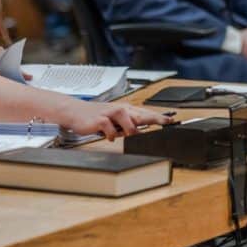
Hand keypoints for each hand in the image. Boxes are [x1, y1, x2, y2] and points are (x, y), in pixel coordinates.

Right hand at [56, 100, 173, 141]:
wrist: (74, 112)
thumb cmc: (96, 116)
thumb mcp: (114, 120)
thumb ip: (128, 126)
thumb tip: (143, 133)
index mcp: (125, 109)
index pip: (145, 113)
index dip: (159, 117)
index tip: (172, 121)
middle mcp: (120, 110)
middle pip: (141, 114)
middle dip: (155, 119)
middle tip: (167, 122)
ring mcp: (110, 113)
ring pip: (129, 121)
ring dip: (131, 130)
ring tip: (129, 135)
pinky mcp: (100, 120)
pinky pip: (111, 130)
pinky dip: (112, 136)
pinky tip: (108, 136)